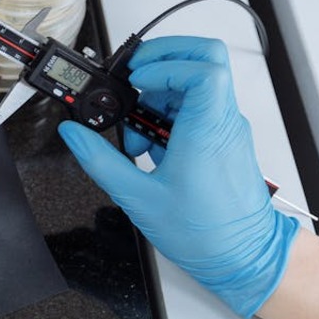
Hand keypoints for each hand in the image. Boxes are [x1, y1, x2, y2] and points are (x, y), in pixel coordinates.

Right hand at [57, 36, 297, 317]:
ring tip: (136, 130)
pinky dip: (167, 115)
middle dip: (164, 59)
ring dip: (159, 95)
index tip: (137, 80)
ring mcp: (224, 129)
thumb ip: (99, 160)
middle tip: (135, 76)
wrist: (243, 258)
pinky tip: (149, 147)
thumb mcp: (138, 197)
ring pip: (196, 84)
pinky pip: (195, 109)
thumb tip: (74, 134)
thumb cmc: (206, 234)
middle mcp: (222, 122)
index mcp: (206, 129)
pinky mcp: (221, 140)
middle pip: (205, 59)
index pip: (201, 69)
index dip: (165, 64)